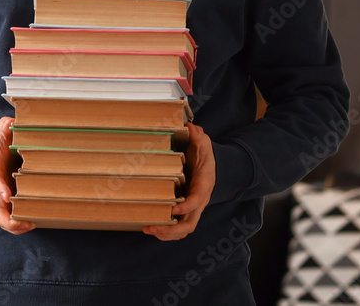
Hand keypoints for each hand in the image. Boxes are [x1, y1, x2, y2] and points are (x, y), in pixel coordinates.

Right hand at [0, 116, 35, 234]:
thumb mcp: (0, 129)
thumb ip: (5, 125)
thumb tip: (13, 122)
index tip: (8, 196)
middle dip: (8, 218)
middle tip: (24, 221)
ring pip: (1, 217)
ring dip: (14, 225)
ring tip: (30, 225)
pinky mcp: (6, 201)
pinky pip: (8, 218)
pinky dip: (17, 225)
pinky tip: (31, 223)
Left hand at [144, 122, 214, 240]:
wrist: (211, 167)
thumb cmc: (205, 156)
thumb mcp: (204, 143)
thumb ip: (198, 136)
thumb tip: (190, 126)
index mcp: (204, 184)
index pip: (197, 199)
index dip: (186, 206)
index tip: (173, 209)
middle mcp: (200, 201)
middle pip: (190, 223)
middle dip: (172, 229)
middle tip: (153, 226)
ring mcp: (193, 209)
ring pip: (184, 230)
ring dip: (167, 234)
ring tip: (148, 229)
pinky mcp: (187, 212)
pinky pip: (179, 228)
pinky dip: (167, 232)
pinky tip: (152, 228)